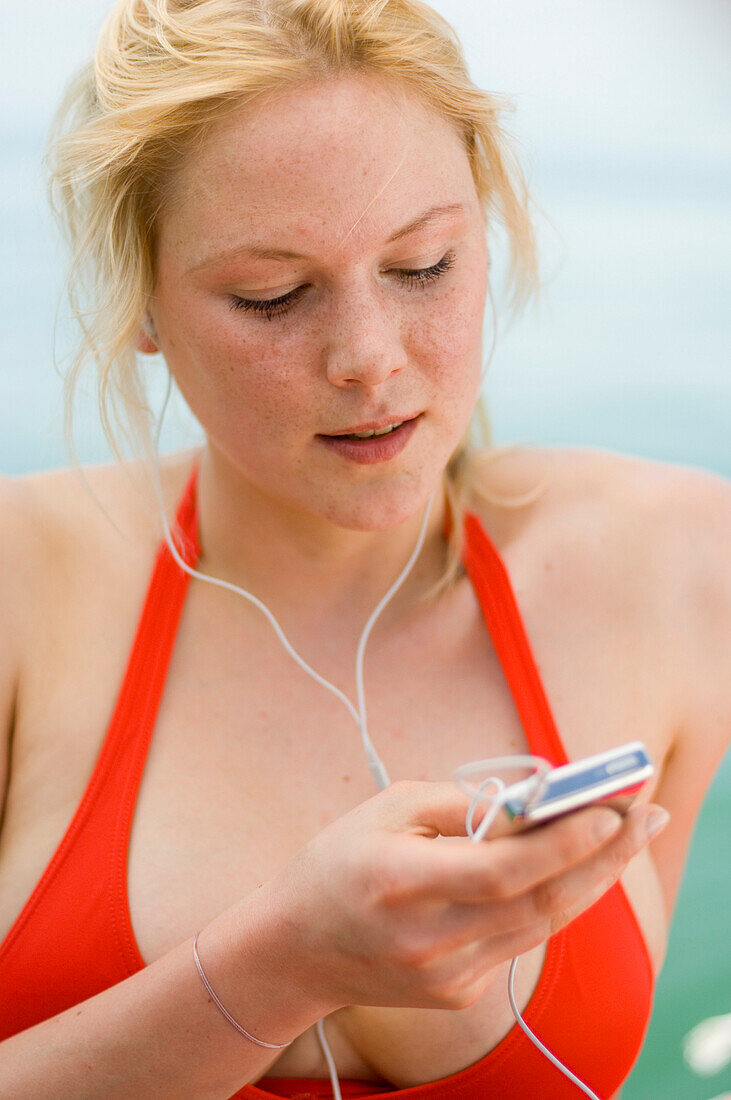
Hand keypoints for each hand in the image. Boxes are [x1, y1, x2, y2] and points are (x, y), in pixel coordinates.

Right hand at [262, 780, 667, 1013]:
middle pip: (540, 901)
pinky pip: (522, 937)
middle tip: (648, 811)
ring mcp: (448, 975)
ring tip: (632, 832)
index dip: (562, 842)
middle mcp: (429, 940)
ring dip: (595, 876)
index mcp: (399, 884)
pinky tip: (578, 866)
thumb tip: (534, 800)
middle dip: (605, 855)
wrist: (296, 950)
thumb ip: (461, 804)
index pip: (500, 870)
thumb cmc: (337, 863)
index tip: (611, 809)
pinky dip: (555, 899)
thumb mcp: (386, 809)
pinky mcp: (461, 992)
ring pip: (543, 923)